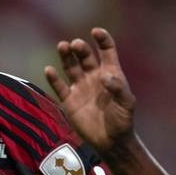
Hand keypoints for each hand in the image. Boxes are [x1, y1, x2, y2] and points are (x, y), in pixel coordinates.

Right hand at [45, 28, 137, 155]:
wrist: (111, 142)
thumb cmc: (123, 121)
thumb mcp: (126, 104)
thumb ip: (118, 88)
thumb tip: (104, 75)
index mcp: (110, 73)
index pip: (106, 50)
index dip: (102, 39)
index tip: (95, 32)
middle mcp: (93, 76)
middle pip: (85, 56)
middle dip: (80, 48)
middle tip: (75, 44)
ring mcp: (80, 87)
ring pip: (70, 66)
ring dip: (66, 56)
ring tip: (62, 46)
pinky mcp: (69, 101)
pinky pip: (59, 87)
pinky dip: (54, 78)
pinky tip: (49, 70)